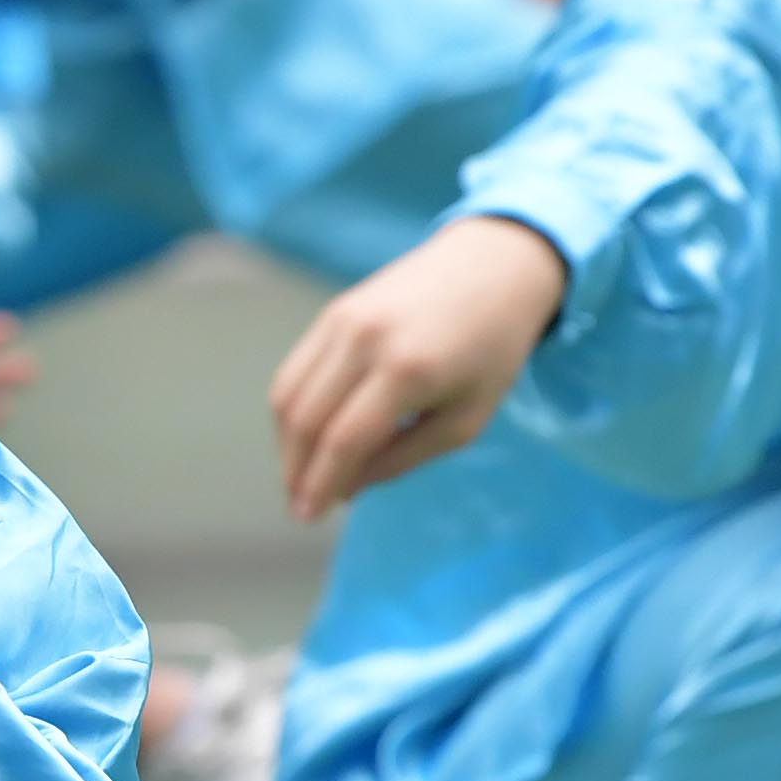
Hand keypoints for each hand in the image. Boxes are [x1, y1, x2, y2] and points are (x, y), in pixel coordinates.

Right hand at [267, 215, 564, 519]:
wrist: (493, 264)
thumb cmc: (492, 350)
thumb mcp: (467, 419)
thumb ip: (405, 457)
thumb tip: (348, 487)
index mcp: (408, 370)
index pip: (344, 440)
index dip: (321, 484)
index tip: (309, 516)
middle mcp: (365, 340)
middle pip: (305, 420)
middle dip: (296, 471)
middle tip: (301, 506)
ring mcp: (342, 319)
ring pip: (288, 394)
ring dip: (287, 444)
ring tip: (301, 476)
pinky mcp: (333, 310)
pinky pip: (295, 369)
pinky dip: (293, 410)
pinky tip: (308, 437)